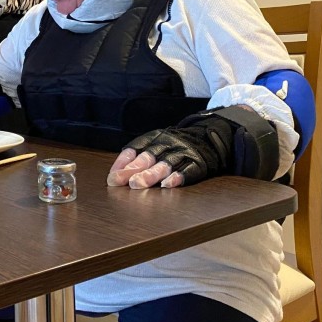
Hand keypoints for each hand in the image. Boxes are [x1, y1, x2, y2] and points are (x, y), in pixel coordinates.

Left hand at [106, 121, 232, 188]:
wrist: (210, 138)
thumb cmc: (176, 146)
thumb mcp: (158, 144)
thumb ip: (140, 156)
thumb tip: (116, 173)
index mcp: (156, 137)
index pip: (136, 147)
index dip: (123, 161)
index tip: (112, 175)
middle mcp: (168, 143)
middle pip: (149, 156)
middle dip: (134, 169)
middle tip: (121, 181)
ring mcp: (184, 153)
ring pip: (165, 164)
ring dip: (150, 175)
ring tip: (138, 184)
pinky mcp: (198, 164)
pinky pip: (187, 171)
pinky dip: (177, 178)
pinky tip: (167, 185)